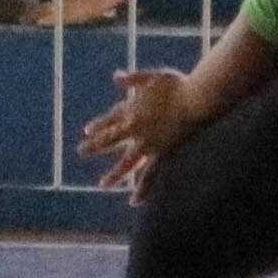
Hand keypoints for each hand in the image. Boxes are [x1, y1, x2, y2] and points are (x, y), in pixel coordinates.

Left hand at [79, 68, 200, 201]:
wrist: (196, 99)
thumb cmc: (178, 85)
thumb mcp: (153, 76)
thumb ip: (133, 79)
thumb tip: (115, 76)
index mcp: (131, 110)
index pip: (110, 120)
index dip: (98, 125)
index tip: (87, 131)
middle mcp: (135, 129)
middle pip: (111, 140)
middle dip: (95, 146)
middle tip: (81, 151)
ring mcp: (148, 144)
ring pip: (126, 164)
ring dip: (113, 175)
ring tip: (102, 185)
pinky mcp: (162, 155)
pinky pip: (150, 176)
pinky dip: (142, 189)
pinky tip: (134, 202)